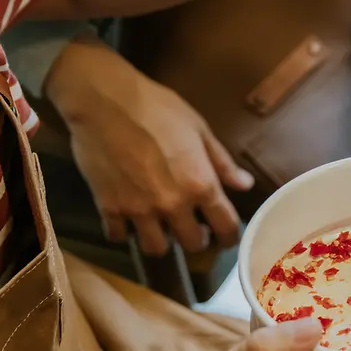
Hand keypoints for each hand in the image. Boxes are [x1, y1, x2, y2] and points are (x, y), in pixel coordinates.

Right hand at [44, 36, 250, 253]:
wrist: (105, 101)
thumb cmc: (157, 107)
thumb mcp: (198, 129)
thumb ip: (221, 162)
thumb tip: (244, 184)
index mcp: (200, 185)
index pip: (225, 227)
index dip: (230, 236)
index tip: (226, 236)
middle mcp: (172, 205)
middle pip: (192, 245)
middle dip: (196, 240)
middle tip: (192, 228)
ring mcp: (139, 210)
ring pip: (156, 249)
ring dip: (161, 241)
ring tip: (160, 227)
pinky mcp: (109, 207)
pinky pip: (119, 236)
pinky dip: (124, 232)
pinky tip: (127, 219)